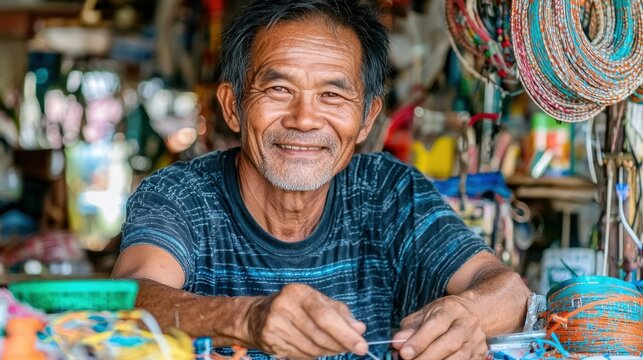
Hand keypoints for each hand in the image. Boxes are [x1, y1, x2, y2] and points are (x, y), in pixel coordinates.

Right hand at [246, 283, 367, 358]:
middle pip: (319, 334)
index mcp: (299, 292)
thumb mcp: (317, 301)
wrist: (255, 316)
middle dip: (341, 344)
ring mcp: (274, 325)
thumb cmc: (295, 307)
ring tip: (335, 346)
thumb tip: (360, 328)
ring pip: (311, 348)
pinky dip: (314, 355)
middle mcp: (284, 306)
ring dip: (329, 351)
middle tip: (356, 349)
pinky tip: (316, 349)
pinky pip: (301, 355)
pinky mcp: (269, 341)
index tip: (362, 345)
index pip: (325, 315)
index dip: (345, 333)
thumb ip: (340, 313)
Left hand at [391, 295, 487, 359]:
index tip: (404, 353)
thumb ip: (410, 328)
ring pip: (459, 358)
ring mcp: (476, 340)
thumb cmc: (442, 314)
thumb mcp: (424, 314)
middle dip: (427, 357)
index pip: (436, 324)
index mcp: (451, 309)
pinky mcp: (480, 354)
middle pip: (449, 344)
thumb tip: (397, 343)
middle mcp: (467, 323)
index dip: (420, 341)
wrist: (469, 313)